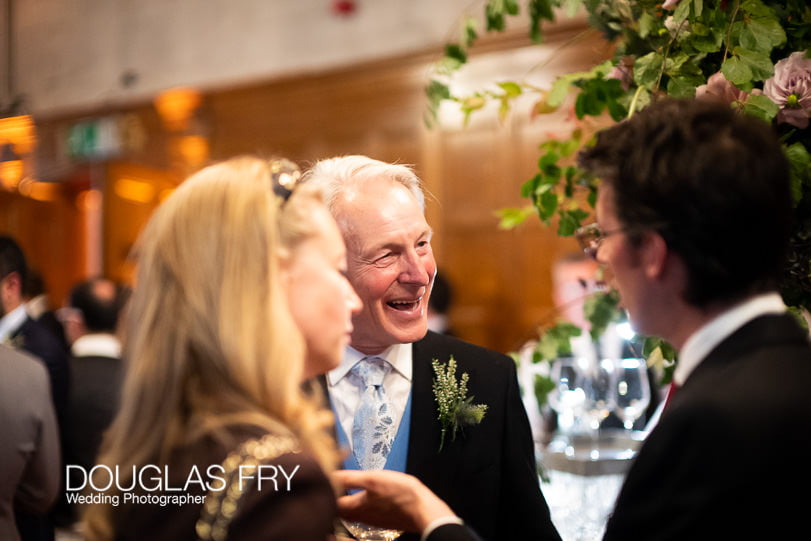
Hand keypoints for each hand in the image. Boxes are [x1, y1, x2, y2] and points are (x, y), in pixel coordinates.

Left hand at [333, 469, 456, 532]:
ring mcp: (372, 519)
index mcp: (354, 507)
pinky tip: (367, 495)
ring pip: (353, 511)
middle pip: (340, 509)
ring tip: (346, 487)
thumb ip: (349, 478)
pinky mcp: (383, 518)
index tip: (323, 478)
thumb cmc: (400, 494)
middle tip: (331, 483)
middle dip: (334, 497)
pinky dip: (361, 503)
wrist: (423, 510)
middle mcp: (361, 517)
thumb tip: (329, 473)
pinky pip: (365, 512)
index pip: (331, 501)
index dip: (325, 490)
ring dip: (347, 500)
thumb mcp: (372, 479)